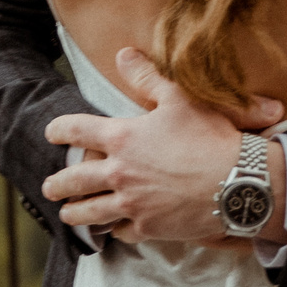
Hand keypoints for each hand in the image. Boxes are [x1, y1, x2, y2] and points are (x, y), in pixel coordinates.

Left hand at [42, 49, 283, 242]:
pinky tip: (113, 230)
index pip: (76, 131)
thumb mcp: (180, 98)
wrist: (237, 183)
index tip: (51, 133)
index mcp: (121, 138)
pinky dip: (115, 230)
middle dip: (57, 184)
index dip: (59, 130)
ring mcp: (132, 204)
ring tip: (67, 214)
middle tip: (49, 187)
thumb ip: (147, 78)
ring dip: (74, 213)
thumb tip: (123, 55)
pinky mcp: (149, 228)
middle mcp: (119, 173)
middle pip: (74, 180)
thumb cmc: (210, 137)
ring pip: (90, 212)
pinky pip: (122, 232)